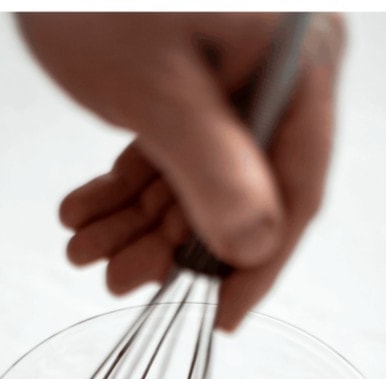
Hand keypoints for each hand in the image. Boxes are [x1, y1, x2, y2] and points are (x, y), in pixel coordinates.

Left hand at [18, 12, 345, 330]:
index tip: (223, 313)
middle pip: (243, 183)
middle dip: (172, 240)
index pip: (298, 186)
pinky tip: (90, 209)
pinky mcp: (193, 66)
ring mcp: (235, 66)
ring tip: (88, 246)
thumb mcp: (156, 84)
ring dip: (140, 215)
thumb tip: (257, 244)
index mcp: (297, 59)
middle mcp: (277, 66)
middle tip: (122, 278)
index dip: (259, 262)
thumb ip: (214, 169)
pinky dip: (128, 177)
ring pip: (199, 167)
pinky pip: (171, 138)